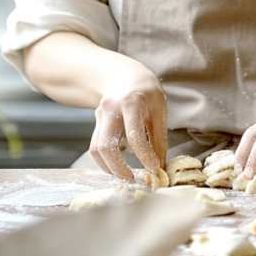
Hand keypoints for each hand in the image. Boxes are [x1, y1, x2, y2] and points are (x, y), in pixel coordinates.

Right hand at [89, 64, 167, 179]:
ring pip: (96, 149)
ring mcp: (100, 115)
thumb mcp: (159, 111)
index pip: (135, 137)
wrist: (126, 77)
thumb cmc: (147, 94)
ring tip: (125, 176)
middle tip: (133, 179)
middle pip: (106, 146)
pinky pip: (96, 146)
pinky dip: (105, 161)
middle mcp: (110, 108)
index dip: (145, 157)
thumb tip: (160, 168)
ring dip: (109, 168)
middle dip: (118, 168)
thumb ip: (159, 139)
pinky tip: (117, 167)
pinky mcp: (96, 122)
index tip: (155, 169)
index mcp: (131, 102)